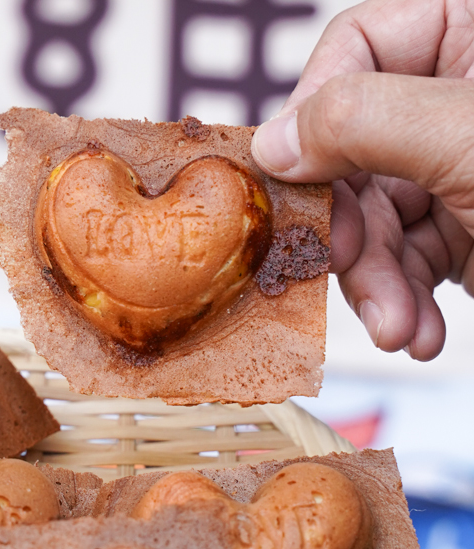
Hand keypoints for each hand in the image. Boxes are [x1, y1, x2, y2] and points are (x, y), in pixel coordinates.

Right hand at [250, 0, 473, 360]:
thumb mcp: (469, 136)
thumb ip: (361, 121)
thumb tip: (272, 142)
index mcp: (468, 35)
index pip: (356, 46)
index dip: (315, 114)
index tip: (297, 178)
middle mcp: (452, 99)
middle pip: (352, 154)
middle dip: (355, 235)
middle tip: (349, 270)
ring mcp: (456, 169)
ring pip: (373, 221)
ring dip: (379, 287)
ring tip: (400, 332)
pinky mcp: (464, 229)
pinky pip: (407, 261)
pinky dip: (406, 303)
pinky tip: (421, 334)